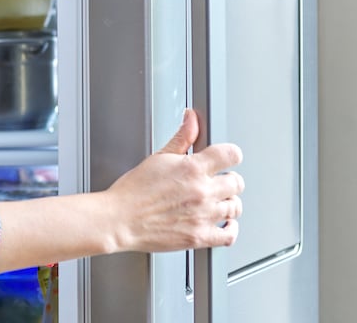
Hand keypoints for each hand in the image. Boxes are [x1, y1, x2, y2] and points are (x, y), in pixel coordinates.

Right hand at [103, 109, 243, 251]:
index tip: (227, 158)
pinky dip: (231, 229)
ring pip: (235, 207)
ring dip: (228, 203)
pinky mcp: (199, 236)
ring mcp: (202, 215)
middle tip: (218, 182)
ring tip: (217, 201)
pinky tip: (224, 224)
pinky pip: (229, 235)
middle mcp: (201, 191)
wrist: (119, 220)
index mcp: (192, 168)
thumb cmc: (133, 191)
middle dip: (228, 180)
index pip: (231, 154)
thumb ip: (181, 138)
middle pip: (237, 182)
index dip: (231, 154)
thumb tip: (192, 119)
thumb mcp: (158, 157)